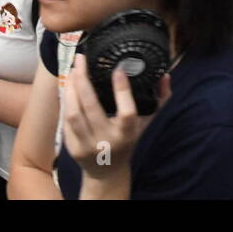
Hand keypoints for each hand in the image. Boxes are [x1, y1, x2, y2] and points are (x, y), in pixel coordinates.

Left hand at [63, 54, 169, 183]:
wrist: (107, 172)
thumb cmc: (128, 140)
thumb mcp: (146, 122)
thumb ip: (159, 99)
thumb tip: (165, 75)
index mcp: (127, 134)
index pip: (127, 113)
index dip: (122, 91)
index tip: (117, 69)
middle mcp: (107, 141)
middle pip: (91, 107)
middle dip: (83, 80)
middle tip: (80, 59)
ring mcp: (88, 145)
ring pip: (73, 113)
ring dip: (70, 89)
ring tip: (72, 71)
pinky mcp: (72, 148)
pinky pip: (66, 120)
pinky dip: (66, 101)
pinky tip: (68, 87)